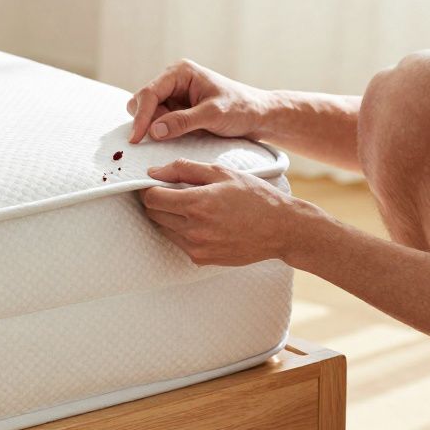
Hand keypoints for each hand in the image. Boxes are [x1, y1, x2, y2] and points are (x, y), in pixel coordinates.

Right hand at [126, 59, 275, 143]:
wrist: (258, 115)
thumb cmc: (241, 109)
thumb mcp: (213, 115)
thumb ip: (183, 121)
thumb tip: (153, 130)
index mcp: (180, 72)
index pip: (149, 93)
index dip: (140, 117)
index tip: (136, 139)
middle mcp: (173, 80)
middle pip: (142, 101)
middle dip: (147, 120)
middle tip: (165, 136)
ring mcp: (173, 94)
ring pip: (147, 112)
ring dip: (155, 126)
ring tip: (181, 133)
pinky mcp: (176, 108)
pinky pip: (157, 120)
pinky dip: (161, 130)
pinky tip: (177, 136)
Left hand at [139, 158, 303, 266]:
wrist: (281, 229)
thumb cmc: (254, 196)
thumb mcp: (222, 173)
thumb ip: (184, 169)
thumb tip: (155, 172)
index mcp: (196, 204)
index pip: (152, 199)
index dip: (149, 189)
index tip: (154, 183)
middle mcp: (193, 229)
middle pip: (154, 215)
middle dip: (157, 202)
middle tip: (172, 192)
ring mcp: (197, 248)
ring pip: (165, 230)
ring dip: (170, 217)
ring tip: (192, 207)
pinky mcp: (202, 260)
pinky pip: (180, 243)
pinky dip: (183, 232)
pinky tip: (203, 223)